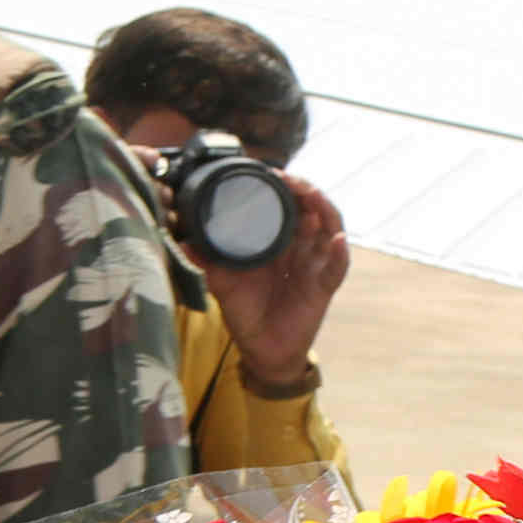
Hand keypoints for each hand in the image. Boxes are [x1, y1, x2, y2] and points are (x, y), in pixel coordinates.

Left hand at [206, 172, 349, 392]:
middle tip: (291, 179)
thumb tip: (183, 240)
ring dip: (324, 210)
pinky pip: (337, 268)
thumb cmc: (246, 313)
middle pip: (312, 210)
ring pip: (329, 230)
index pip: (287, 207)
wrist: (261, 351)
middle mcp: (300, 248)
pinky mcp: (323, 287)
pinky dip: (340, 253)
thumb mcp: (222, 283)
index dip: (285, 188)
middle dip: (305, 191)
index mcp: (277, 242)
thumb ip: (207, 261)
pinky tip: (336, 240)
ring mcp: (314, 266)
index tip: (270, 172)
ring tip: (312, 196)